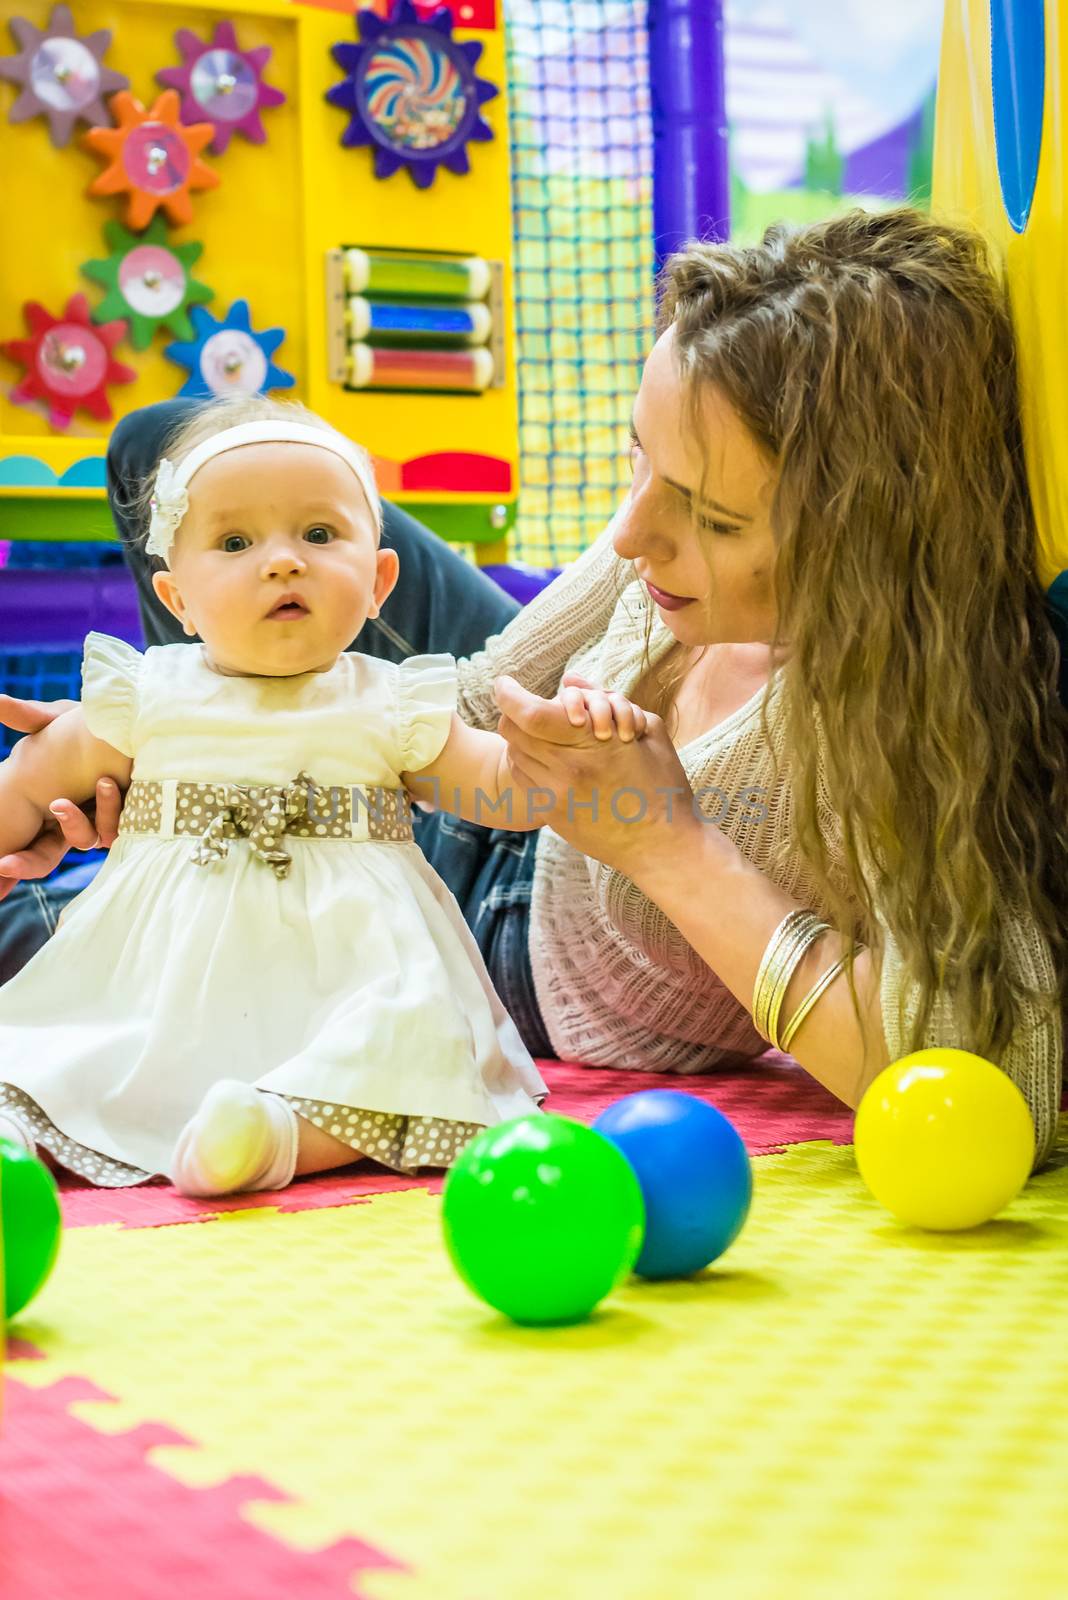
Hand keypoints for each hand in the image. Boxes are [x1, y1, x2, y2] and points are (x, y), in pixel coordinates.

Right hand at [0, 692, 124, 900]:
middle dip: (27, 863)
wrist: (140, 723)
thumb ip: (30, 718)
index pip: (29, 848)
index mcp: (53, 806)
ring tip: (91, 786)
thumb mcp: (60, 719)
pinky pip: (121, 828)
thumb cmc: (95, 722)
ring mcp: (104, 821)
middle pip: (46, 859)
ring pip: (89, 839)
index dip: (15, 862)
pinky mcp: (135, 817)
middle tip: (8, 860)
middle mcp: (76, 821)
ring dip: (78, 822)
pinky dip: (111, 810)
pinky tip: (107, 785)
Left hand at [494, 673, 704, 878]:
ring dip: (519, 738)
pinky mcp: (552, 814)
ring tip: (537, 732)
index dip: (508, 694)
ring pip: (513, 755)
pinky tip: (543, 758)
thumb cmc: (663, 785)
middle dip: (512, 712)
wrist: (661, 845)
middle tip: (521, 705)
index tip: (504, 683)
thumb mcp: (648, 731)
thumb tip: (569, 680)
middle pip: (511, 731)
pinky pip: (522, 780)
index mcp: (592, 744)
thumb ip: (607, 700)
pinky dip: (525, 763)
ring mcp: (556, 795)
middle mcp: (566, 769)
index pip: (530, 713)